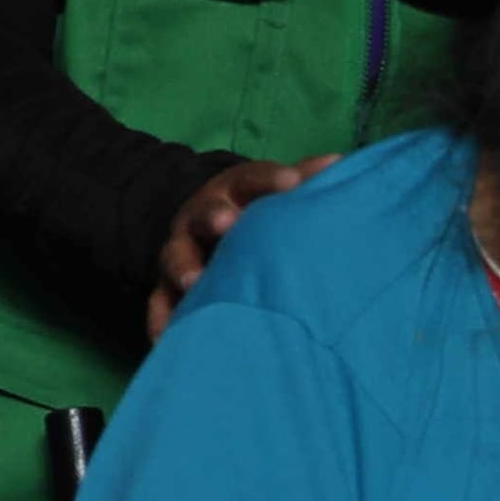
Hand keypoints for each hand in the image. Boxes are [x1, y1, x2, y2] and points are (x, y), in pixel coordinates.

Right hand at [151, 151, 338, 335]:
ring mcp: (180, 253)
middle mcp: (201, 221)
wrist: (203, 228)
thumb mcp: (273, 190)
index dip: (270, 179)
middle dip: (215, 217)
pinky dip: (162, 321)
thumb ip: (302, 178)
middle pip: (204, 216)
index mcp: (232, 193)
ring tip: (194, 282)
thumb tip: (340, 162)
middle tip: (227, 222)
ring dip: (184, 269)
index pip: (250, 180)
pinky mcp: (166, 289)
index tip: (292, 181)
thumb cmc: (252, 212)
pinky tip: (166, 338)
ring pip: (176, 259)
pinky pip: (159, 306)